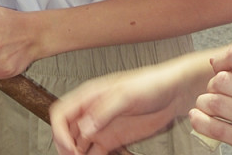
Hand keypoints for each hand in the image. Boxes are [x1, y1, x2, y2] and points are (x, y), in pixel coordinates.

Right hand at [50, 61, 191, 154]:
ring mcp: (101, 127)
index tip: (69, 146)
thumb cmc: (150, 83)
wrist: (172, 93)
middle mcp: (91, 112)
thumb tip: (84, 127)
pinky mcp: (112, 139)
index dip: (59, 131)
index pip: (61, 113)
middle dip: (65, 147)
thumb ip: (104, 110)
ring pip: (78, 145)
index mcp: (89, 96)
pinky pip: (94, 153)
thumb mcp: (126, 94)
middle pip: (66, 132)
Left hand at [189, 45, 231, 154]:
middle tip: (218, 89)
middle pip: (222, 80)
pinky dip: (200, 120)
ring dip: (205, 101)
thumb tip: (215, 62)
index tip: (219, 65)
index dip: (223, 59)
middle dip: (213, 83)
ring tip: (209, 103)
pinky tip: (199, 116)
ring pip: (214, 103)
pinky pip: (215, 128)